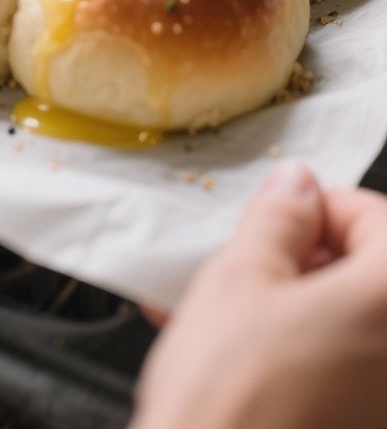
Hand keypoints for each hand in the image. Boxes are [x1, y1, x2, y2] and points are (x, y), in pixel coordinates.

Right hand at [131, 163, 386, 428]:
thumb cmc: (229, 408)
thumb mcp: (238, 279)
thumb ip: (278, 217)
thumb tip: (297, 188)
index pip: (373, 216)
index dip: (314, 211)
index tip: (276, 222)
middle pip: (365, 279)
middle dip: (300, 270)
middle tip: (242, 273)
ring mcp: (384, 399)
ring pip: (347, 334)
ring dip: (293, 320)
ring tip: (223, 325)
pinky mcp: (363, 426)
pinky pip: (339, 380)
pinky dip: (301, 367)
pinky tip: (244, 369)